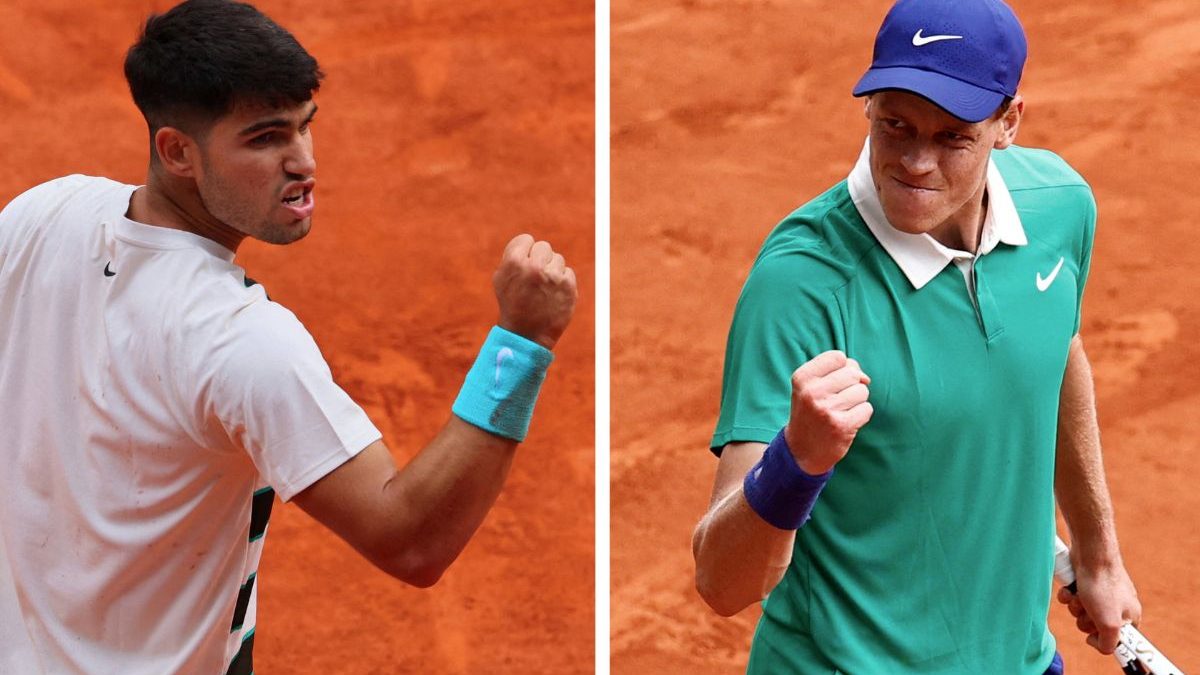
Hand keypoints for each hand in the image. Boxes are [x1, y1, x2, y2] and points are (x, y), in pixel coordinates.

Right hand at [492, 234, 577, 349]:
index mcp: (514, 262)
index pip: (526, 239)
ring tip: (543, 289)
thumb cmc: (512, 304)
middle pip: (543, 247)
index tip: (523, 266)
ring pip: (558, 259)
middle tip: (534, 278)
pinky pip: (568, 273)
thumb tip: (529, 242)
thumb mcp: (501, 278)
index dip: (524, 252)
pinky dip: (562, 282)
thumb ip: (513, 256)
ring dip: (551, 270)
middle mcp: (534, 267)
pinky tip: (552, 295)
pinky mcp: (569, 287)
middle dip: (539, 259)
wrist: (526, 335)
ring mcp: (553, 277)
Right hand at [784, 351, 872, 474]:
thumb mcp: (810, 386)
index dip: (843, 367)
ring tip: (841, 411)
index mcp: (802, 378)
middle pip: (852, 373)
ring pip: (862, 391)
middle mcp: (812, 392)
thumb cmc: (811, 411)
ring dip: (857, 401)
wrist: (802, 450)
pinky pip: (867, 409)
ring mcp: (826, 409)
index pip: (837, 357)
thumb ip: (836, 372)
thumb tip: (865, 377)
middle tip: (839, 399)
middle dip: (852, 385)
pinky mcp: (842, 426)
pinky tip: (847, 422)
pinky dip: (861, 415)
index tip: (835, 381)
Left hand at [1055, 561, 1140, 653]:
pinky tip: (1071, 588)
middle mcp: (1117, 606)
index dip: (1103, 638)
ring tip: (1080, 595)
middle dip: (1084, 620)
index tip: (1093, 635)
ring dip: (1075, 606)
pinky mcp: (1086, 584)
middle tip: (1088, 609)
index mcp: (1130, 617)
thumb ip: (1109, 643)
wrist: (1090, 554)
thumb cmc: (1103, 586)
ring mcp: (1100, 594)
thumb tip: (1100, 646)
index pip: (1118, 640)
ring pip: (1080, 612)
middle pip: (1093, 627)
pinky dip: (1068, 595)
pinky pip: (1072, 598)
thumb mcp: (1109, 624)